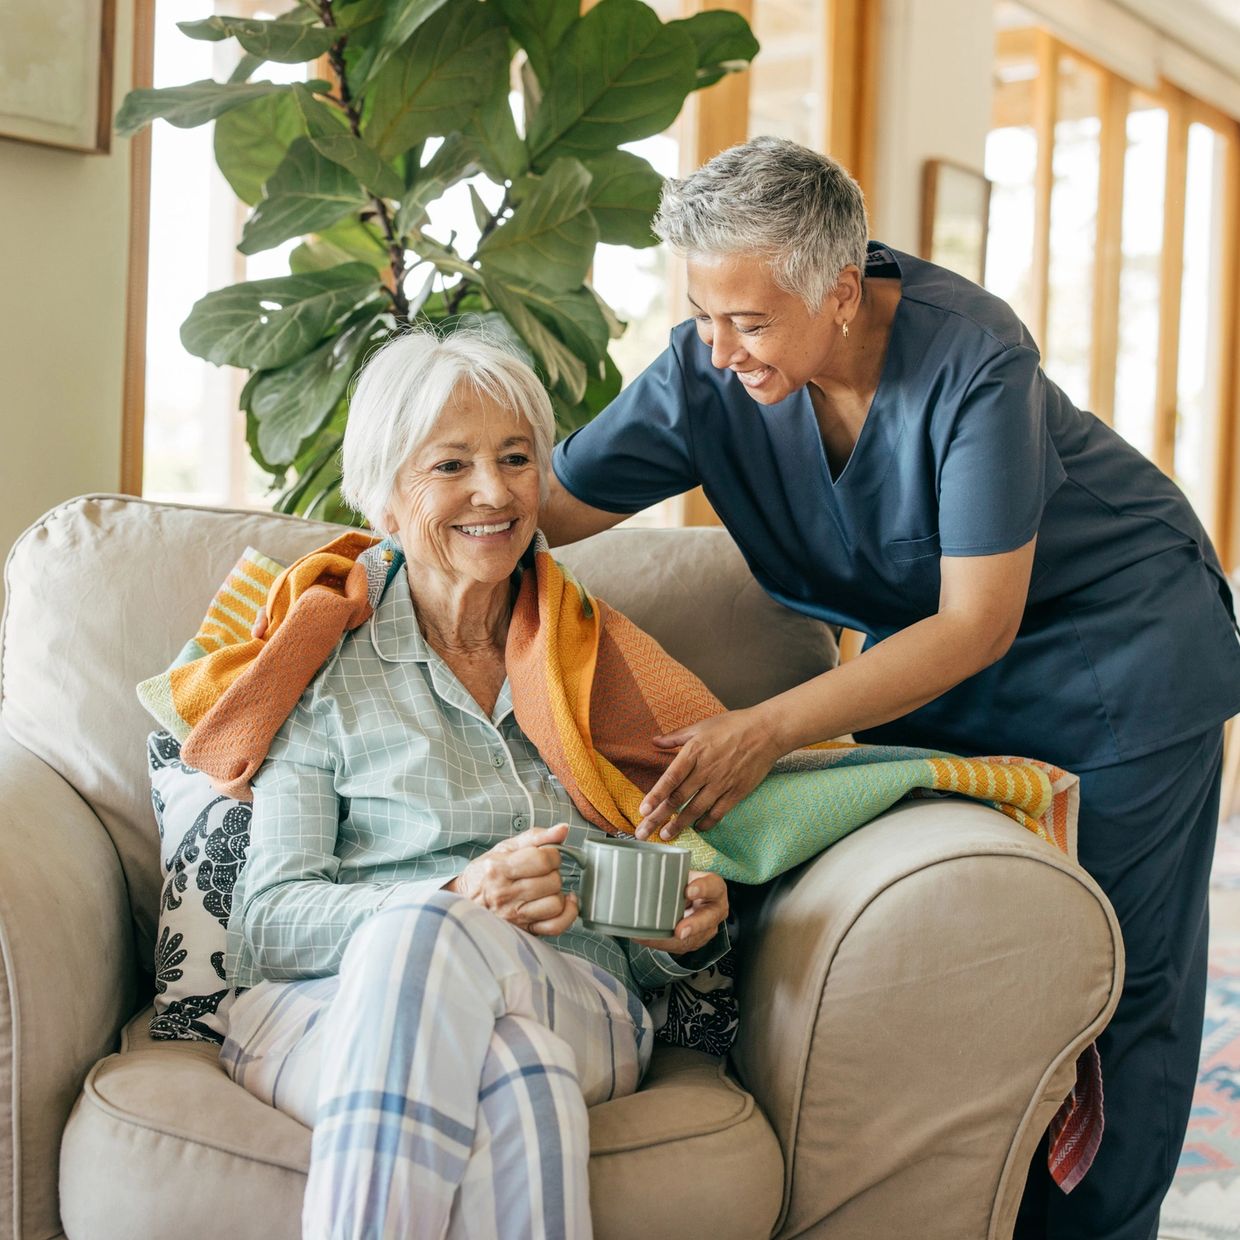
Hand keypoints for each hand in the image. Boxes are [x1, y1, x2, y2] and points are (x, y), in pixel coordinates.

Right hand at [446, 823, 577, 935]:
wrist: (464, 901)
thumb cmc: (486, 872)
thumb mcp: (505, 848)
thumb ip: (536, 837)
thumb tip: (563, 829)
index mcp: (498, 869)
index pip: (542, 859)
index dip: (552, 854)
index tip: (547, 855)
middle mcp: (505, 894)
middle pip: (552, 881)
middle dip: (553, 872)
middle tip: (543, 872)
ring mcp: (513, 916)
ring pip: (555, 904)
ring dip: (557, 893)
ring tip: (546, 888)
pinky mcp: (523, 931)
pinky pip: (556, 926)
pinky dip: (567, 914)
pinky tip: (563, 902)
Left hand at [633, 871, 727, 954]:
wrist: (689, 897)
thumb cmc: (684, 881)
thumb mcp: (683, 871)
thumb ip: (669, 867)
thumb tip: (641, 863)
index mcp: (714, 887)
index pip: (713, 886)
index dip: (703, 888)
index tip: (688, 891)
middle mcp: (715, 909)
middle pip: (708, 918)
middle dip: (694, 925)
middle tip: (679, 930)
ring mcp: (707, 928)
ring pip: (696, 938)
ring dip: (676, 941)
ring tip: (659, 938)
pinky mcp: (695, 940)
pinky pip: (681, 946)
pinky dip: (664, 943)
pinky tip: (650, 939)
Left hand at [636, 707, 781, 840]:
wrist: (766, 732)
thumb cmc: (733, 725)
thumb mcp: (701, 726)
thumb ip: (676, 736)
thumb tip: (655, 741)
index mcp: (694, 752)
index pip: (670, 778)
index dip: (655, 796)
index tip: (642, 810)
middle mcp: (706, 770)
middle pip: (678, 798)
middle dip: (659, 818)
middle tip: (644, 832)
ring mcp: (722, 783)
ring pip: (696, 809)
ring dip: (679, 825)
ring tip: (666, 837)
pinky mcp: (737, 792)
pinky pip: (718, 812)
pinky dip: (707, 823)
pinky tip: (697, 829)